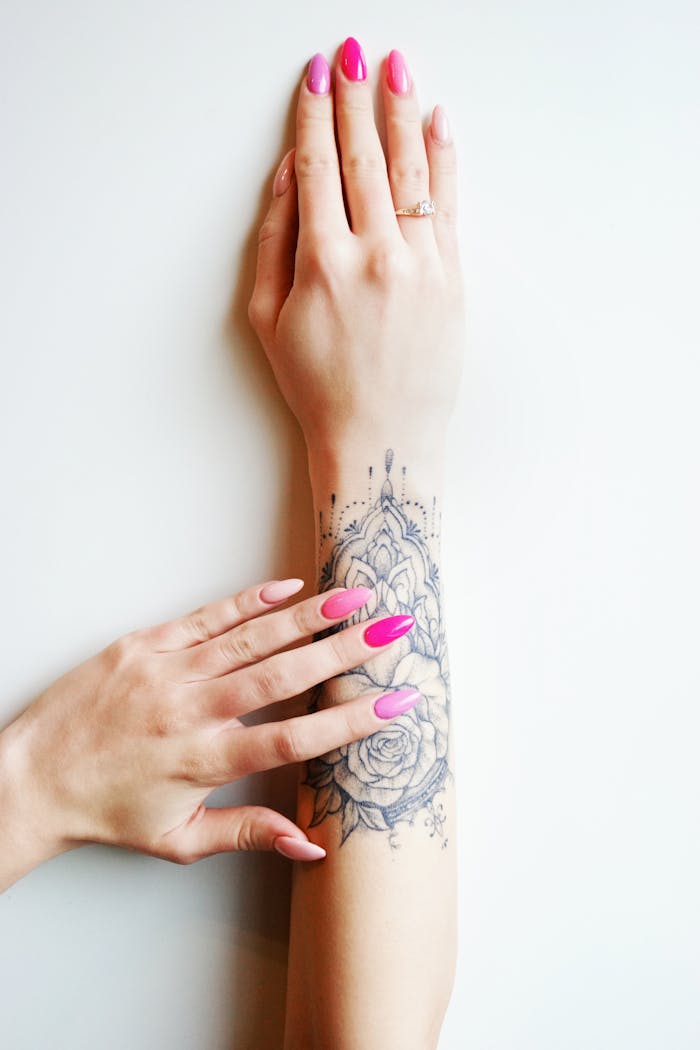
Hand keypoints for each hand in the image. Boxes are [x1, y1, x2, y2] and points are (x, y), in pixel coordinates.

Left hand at [0, 578, 419, 888]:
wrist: (30, 778)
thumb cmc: (107, 811)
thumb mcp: (179, 840)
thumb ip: (249, 834)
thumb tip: (312, 845)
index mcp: (205, 760)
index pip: (295, 737)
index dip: (350, 720)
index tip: (396, 703)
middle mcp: (192, 710)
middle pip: (283, 675)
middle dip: (345, 650)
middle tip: (393, 629)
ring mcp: (167, 671)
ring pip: (250, 637)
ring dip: (308, 616)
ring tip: (355, 597)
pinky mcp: (144, 644)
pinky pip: (206, 617)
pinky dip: (248, 601)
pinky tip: (287, 587)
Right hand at [248, 40, 465, 462]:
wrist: (380, 439)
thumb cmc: (319, 386)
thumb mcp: (267, 321)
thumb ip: (272, 242)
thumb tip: (287, 178)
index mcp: (322, 262)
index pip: (317, 166)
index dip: (315, 114)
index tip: (317, 77)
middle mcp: (374, 254)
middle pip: (363, 156)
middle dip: (356, 97)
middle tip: (354, 54)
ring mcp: (420, 264)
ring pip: (411, 170)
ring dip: (401, 112)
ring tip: (396, 68)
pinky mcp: (453, 279)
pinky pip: (449, 204)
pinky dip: (445, 158)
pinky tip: (438, 122)